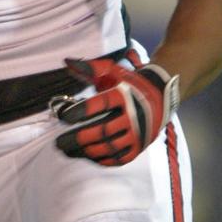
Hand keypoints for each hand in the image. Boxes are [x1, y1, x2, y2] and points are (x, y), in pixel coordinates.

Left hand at [55, 56, 179, 166]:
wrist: (161, 94)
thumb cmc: (130, 82)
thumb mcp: (113, 71)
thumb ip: (90, 68)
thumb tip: (67, 62)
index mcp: (125, 95)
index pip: (101, 104)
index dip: (82, 111)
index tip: (64, 117)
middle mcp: (134, 115)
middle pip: (104, 130)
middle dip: (79, 138)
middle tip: (60, 142)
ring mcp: (138, 133)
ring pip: (111, 147)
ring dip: (87, 151)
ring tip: (69, 151)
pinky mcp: (140, 146)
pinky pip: (120, 158)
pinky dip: (103, 160)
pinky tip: (87, 156)